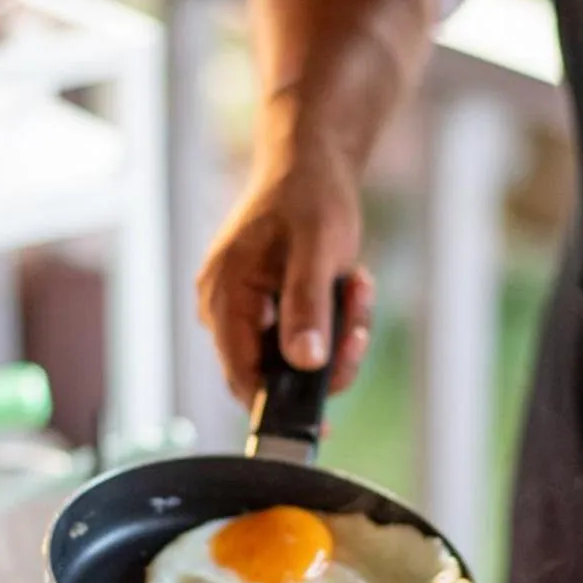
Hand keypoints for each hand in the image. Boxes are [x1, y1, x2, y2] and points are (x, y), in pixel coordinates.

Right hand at [197, 139, 374, 404]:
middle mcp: (225, 309)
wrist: (310, 161)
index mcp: (225, 296)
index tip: (325, 421)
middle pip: (273, 373)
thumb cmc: (309, 195)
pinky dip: (332, 322)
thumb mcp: (317, 248)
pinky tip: (347, 285)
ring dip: (337, 334)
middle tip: (357, 321)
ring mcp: (245, 309)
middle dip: (327, 356)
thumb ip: (307, 304)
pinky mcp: (267, 306)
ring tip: (355, 287)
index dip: (282, 406)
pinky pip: (301, 337)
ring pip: (294, 357)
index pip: (243, 379)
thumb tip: (305, 363)